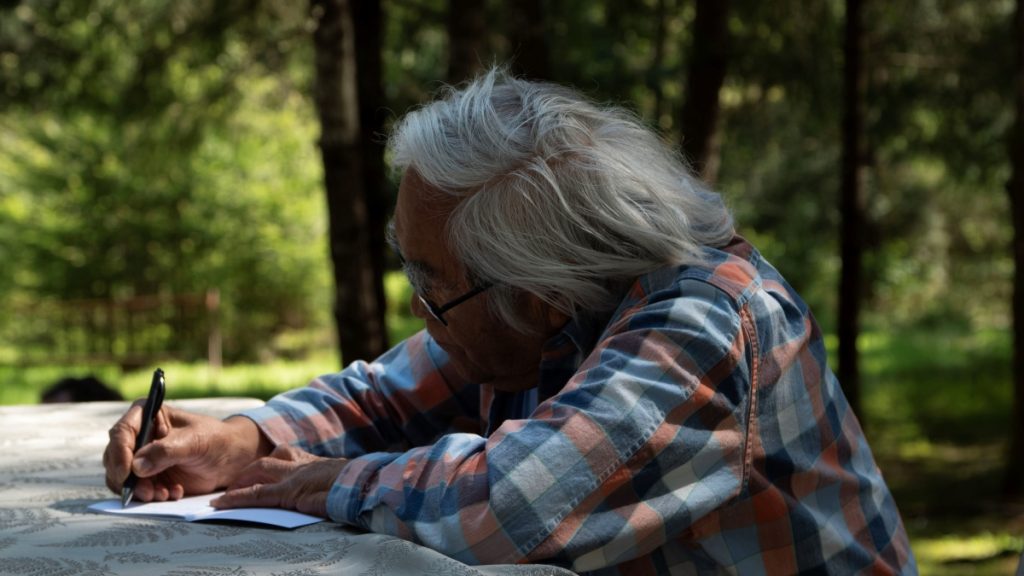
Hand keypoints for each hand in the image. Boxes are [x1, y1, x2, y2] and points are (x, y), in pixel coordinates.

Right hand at [103, 403, 270, 501]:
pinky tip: (173, 493)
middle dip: (128, 479)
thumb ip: (166, 451)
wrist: (230, 458)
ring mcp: (141, 457)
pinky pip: (137, 490)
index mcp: (147, 414)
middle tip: (147, 492)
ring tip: (164, 494)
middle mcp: (138, 435)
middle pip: (114, 458)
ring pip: (123, 478)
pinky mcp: (148, 476)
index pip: (121, 432)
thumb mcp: (195, 441)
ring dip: (139, 491)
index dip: (119, 454)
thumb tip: (137, 466)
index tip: (127, 473)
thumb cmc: (215, 439)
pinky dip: (151, 496)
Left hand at [211, 445, 347, 517]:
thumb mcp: (341, 483)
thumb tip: (328, 491)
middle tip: (234, 483)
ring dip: (239, 483)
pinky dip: (237, 499)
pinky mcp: (289, 493)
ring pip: (259, 473)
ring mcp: (294, 478)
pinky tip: (221, 504)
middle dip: (249, 471)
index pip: (287, 456)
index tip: (260, 469)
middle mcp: (302, 465)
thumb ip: (329, 483)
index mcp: (315, 463)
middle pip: (269, 460)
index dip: (272, 461)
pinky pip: (257, 495)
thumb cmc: (359, 488)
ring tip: (223, 495)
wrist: (367, 486)